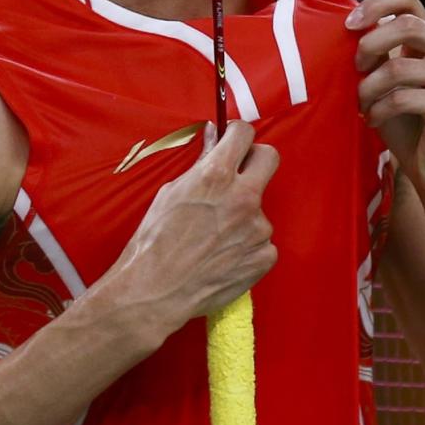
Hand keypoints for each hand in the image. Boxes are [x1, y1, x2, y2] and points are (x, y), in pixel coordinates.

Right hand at [108, 121, 278, 336]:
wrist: (155, 291)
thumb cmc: (154, 242)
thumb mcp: (171, 193)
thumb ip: (201, 164)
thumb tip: (214, 137)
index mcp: (216, 175)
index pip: (244, 133)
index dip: (237, 134)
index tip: (232, 139)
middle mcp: (243, 197)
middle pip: (269, 158)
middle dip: (255, 159)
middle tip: (238, 172)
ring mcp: (258, 228)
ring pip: (259, 207)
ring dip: (243, 213)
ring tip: (214, 235)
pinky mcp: (265, 256)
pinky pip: (262, 241)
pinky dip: (247, 245)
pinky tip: (223, 255)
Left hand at [347, 0, 424, 203]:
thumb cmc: (408, 125)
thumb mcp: (386, 81)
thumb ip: (377, 53)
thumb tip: (347, 26)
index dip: (374, 4)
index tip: (349, 25)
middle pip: (405, 24)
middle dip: (369, 46)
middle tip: (355, 71)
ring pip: (398, 66)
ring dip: (368, 88)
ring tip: (361, 104)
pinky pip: (402, 97)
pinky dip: (378, 109)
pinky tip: (373, 120)